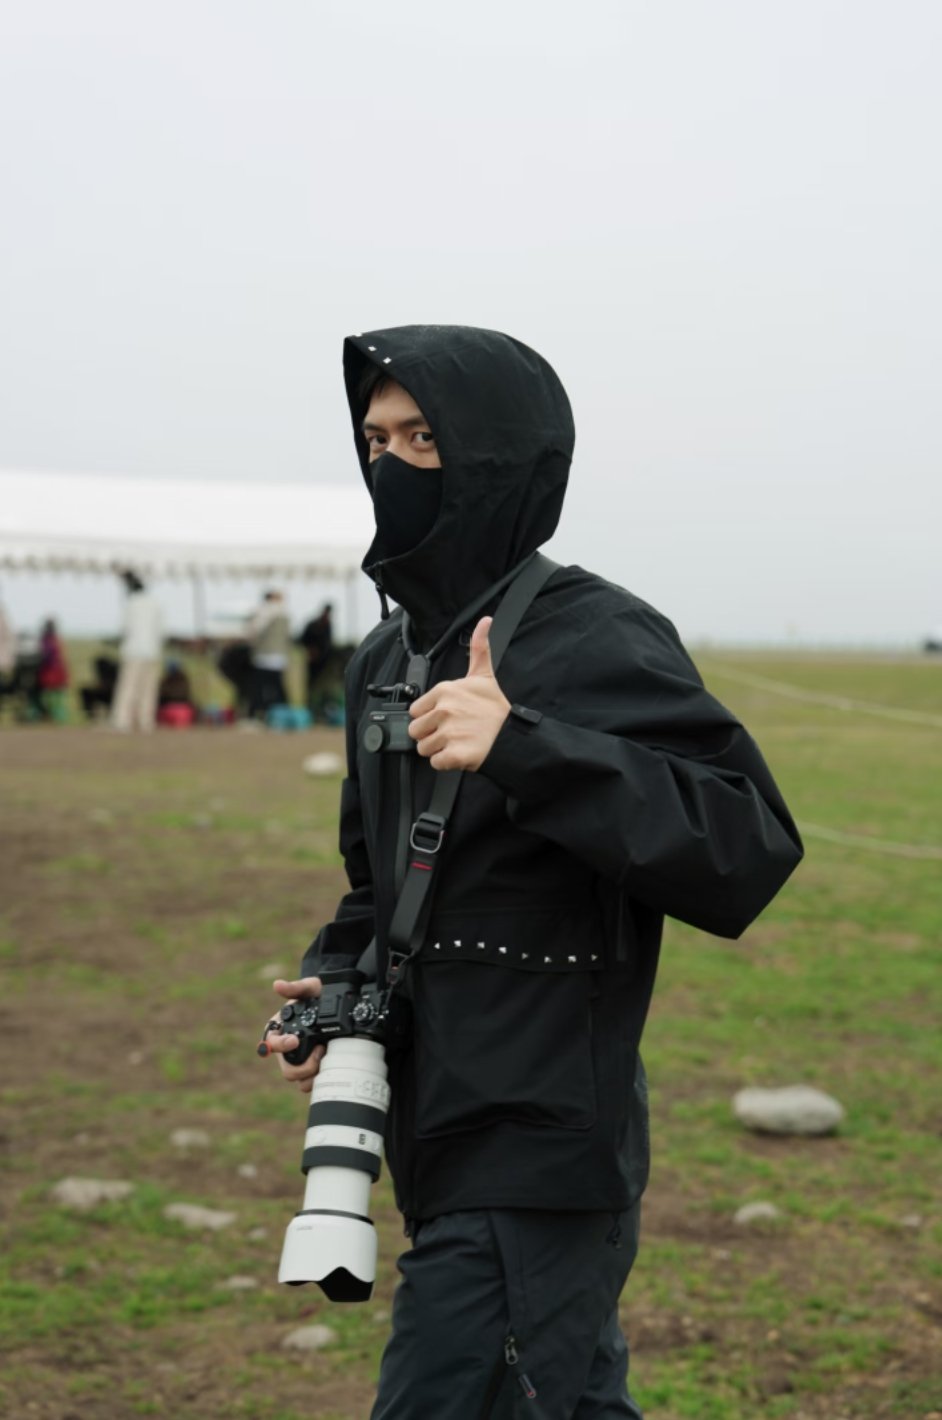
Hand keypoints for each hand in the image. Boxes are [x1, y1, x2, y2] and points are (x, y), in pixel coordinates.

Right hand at [259, 977, 325, 1093]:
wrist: (337, 1006)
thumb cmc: (317, 997)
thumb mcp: (309, 988)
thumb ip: (295, 987)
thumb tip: (277, 984)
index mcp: (280, 1031)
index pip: (270, 1044)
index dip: (280, 1045)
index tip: (294, 1040)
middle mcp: (287, 1050)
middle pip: (287, 1070)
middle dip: (304, 1066)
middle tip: (321, 1051)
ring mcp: (300, 1062)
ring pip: (300, 1082)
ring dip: (313, 1075)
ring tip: (328, 1059)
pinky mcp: (313, 1071)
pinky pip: (312, 1085)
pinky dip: (320, 1080)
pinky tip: (331, 1067)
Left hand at [408, 617, 509, 770]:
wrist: (512, 736)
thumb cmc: (496, 709)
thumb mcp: (484, 675)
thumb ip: (478, 648)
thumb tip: (485, 620)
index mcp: (444, 691)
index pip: (416, 710)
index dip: (429, 716)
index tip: (446, 717)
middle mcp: (443, 711)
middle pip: (416, 731)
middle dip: (430, 734)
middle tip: (451, 732)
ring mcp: (447, 734)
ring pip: (424, 748)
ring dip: (438, 749)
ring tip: (457, 742)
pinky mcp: (453, 755)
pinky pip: (435, 762)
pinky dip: (446, 762)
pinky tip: (460, 753)